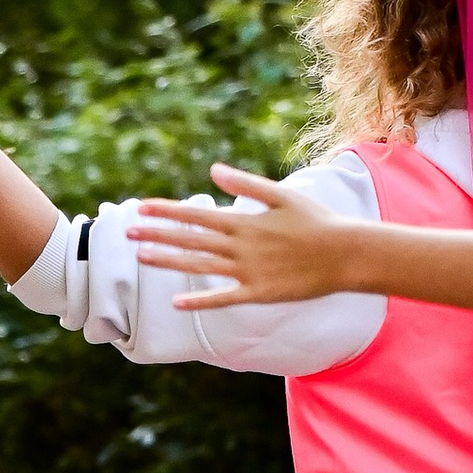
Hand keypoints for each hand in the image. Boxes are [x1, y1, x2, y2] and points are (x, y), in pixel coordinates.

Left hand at [128, 165, 348, 309]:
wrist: (345, 254)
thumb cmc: (316, 221)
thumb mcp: (281, 195)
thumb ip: (245, 184)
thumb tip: (213, 170)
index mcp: (244, 221)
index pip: (196, 215)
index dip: (166, 211)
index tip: (140, 207)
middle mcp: (241, 246)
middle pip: (190, 240)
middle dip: (156, 234)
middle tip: (126, 232)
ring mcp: (248, 271)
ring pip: (199, 267)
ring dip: (169, 262)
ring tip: (141, 258)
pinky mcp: (258, 293)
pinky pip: (223, 298)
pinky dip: (199, 301)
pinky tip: (176, 302)